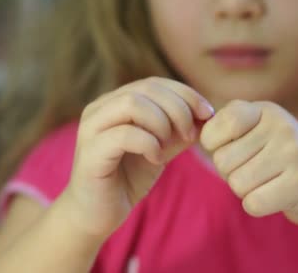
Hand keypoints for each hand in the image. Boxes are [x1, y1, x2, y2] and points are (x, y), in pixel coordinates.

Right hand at [61, 77, 213, 238]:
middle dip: (177, 109)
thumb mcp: (161, 148)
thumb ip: (179, 129)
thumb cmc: (128, 178)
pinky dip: (149, 144)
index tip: (207, 113)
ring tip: (168, 146)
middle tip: (189, 135)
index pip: (153, 83)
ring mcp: (91, 128)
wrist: (98, 215)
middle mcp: (99, 109)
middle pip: (145, 89)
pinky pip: (124, 134)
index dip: (184, 93)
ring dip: (161, 123)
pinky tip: (156, 159)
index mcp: (114, 103)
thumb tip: (206, 113)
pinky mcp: (90, 152)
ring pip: (132, 104)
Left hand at [200, 100, 297, 226]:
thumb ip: (229, 125)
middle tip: (258, 171)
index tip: (232, 149)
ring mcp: (294, 154)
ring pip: (236, 183)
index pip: (220, 125)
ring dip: (246, 190)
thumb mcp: (262, 130)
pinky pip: (252, 203)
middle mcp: (282, 127)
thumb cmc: (284, 158)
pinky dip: (257, 206)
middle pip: (222, 160)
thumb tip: (194, 130)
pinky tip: (276, 197)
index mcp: (267, 110)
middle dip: (232, 172)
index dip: (215, 145)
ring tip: (269, 182)